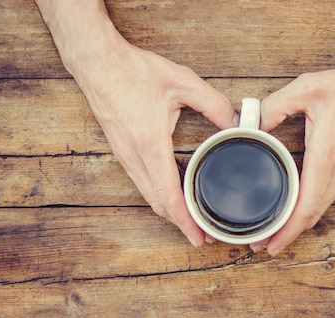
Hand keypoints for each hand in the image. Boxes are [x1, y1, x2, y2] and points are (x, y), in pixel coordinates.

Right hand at [70, 37, 236, 246]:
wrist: (97, 63)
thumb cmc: (134, 71)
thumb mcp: (182, 81)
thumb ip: (214, 103)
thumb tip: (237, 122)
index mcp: (150, 144)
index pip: (168, 194)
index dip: (185, 220)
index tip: (199, 237)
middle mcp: (134, 156)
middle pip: (157, 203)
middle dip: (180, 224)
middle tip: (202, 235)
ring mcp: (125, 156)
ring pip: (148, 196)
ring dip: (169, 211)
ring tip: (191, 220)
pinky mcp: (122, 151)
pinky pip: (142, 183)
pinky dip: (159, 196)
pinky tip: (173, 195)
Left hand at [254, 58, 334, 255]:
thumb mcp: (306, 87)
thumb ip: (273, 106)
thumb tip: (249, 124)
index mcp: (328, 155)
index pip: (307, 205)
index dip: (287, 230)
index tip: (269, 245)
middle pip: (313, 215)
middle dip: (287, 233)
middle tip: (261, 243)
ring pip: (322, 207)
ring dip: (299, 222)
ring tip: (275, 228)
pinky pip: (330, 196)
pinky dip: (311, 208)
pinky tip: (297, 207)